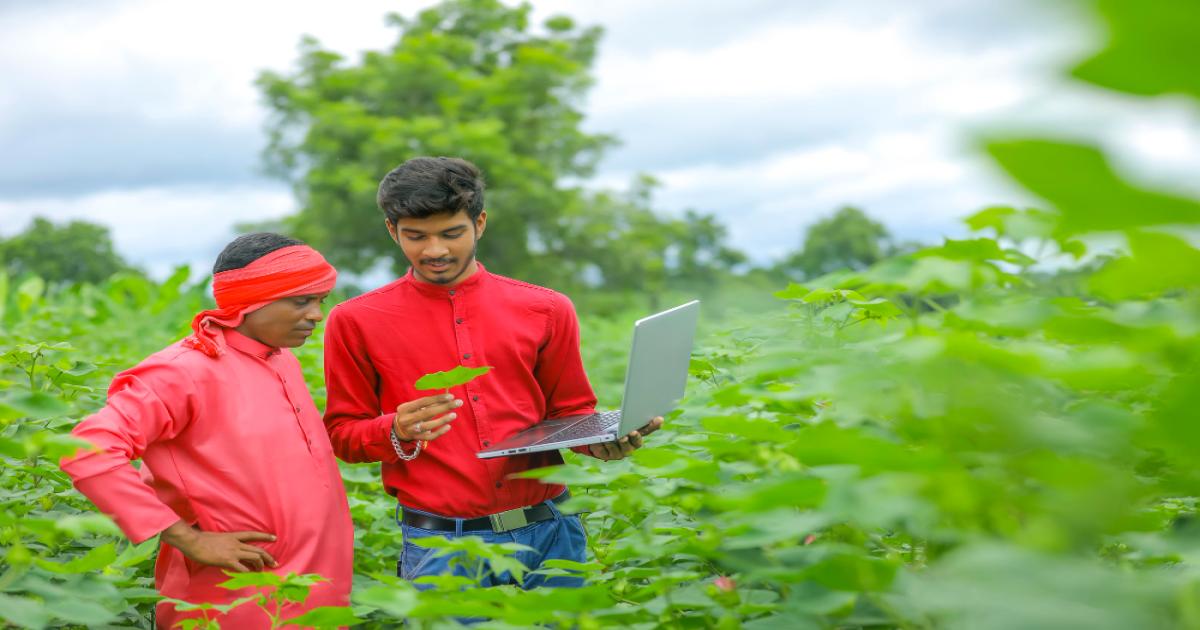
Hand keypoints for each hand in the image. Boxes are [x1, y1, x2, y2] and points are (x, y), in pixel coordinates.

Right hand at [160, 521, 276, 571]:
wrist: (193, 542)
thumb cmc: (201, 539)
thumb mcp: (217, 537)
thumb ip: (225, 542)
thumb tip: (227, 546)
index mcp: (234, 536)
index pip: (253, 535)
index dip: (265, 536)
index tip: (275, 538)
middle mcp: (236, 544)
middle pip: (258, 550)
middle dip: (268, 557)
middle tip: (275, 563)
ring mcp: (233, 552)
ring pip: (254, 558)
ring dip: (260, 566)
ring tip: (261, 571)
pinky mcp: (228, 561)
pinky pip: (242, 568)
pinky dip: (247, 573)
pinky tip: (249, 576)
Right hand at [393, 394, 460, 441]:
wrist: (398, 429)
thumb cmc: (411, 413)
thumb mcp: (415, 407)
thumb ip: (429, 403)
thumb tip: (448, 397)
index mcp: (405, 408)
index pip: (423, 402)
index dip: (437, 398)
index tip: (451, 396)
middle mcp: (406, 419)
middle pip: (427, 413)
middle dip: (444, 407)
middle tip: (458, 402)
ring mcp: (411, 430)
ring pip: (428, 425)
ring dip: (442, 420)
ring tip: (454, 414)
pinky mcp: (416, 438)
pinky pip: (430, 436)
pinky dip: (439, 432)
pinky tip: (448, 426)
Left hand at [587, 416, 662, 460]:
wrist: (593, 434)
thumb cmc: (609, 425)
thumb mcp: (618, 418)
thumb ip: (629, 415)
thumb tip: (639, 403)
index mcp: (636, 435)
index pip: (648, 430)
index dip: (654, 425)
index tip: (659, 418)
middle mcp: (630, 446)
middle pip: (637, 443)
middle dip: (636, 437)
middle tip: (633, 431)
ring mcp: (619, 452)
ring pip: (624, 450)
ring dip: (622, 443)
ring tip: (619, 437)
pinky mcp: (607, 456)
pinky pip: (608, 452)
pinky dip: (607, 446)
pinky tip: (604, 441)